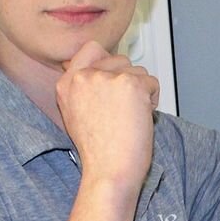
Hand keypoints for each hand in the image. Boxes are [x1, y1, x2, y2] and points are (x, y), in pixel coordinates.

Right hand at [56, 41, 159, 190]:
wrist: (109, 171)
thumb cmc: (99, 151)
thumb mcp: (75, 114)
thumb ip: (83, 89)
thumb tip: (100, 70)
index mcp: (67, 83)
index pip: (90, 49)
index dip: (108, 61)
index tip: (113, 79)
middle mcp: (84, 77)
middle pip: (119, 59)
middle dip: (127, 80)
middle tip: (123, 110)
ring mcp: (107, 78)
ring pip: (137, 70)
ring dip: (141, 91)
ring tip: (130, 117)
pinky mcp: (130, 84)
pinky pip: (152, 82)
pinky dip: (152, 99)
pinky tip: (140, 118)